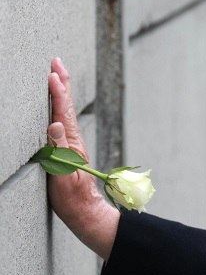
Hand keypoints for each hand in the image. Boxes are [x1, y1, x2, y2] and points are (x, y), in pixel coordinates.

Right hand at [47, 58, 118, 259]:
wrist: (85, 212)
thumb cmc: (72, 197)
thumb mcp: (63, 175)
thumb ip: (58, 150)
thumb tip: (55, 125)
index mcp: (71, 143)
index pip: (63, 112)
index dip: (58, 92)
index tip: (52, 72)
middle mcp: (72, 140)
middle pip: (66, 107)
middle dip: (62, 83)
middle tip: (56, 62)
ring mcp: (71, 145)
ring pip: (64, 113)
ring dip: (61, 92)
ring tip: (57, 75)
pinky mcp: (68, 152)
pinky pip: (62, 123)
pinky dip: (58, 108)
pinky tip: (56, 106)